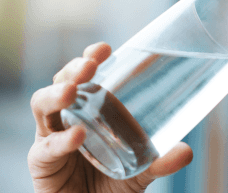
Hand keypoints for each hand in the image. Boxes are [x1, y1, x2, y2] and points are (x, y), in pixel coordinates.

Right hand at [28, 42, 193, 192]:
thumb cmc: (112, 184)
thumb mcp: (140, 171)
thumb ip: (160, 162)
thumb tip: (187, 151)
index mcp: (86, 110)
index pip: (84, 76)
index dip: (90, 59)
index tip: (106, 48)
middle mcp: (64, 118)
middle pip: (60, 83)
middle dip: (72, 70)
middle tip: (90, 65)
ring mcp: (48, 138)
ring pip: (41, 106)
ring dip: (55, 94)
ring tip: (73, 91)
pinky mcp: (41, 163)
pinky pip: (45, 148)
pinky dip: (61, 141)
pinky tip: (77, 134)